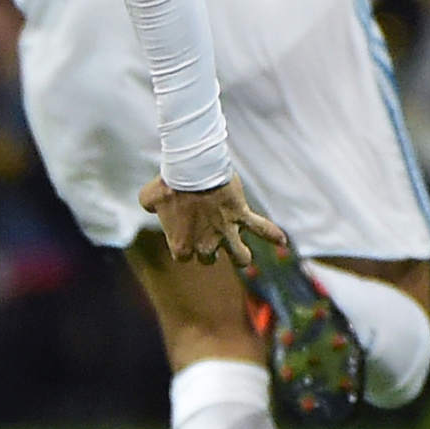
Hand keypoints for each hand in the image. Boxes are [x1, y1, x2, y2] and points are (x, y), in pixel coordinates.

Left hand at [139, 173, 286, 264]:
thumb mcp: (148, 197)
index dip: (184, 245)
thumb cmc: (168, 184)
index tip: (183, 233)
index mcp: (181, 245)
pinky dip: (273, 235)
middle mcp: (205, 245)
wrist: (192, 170)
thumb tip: (151, 206)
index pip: (184, 256)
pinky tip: (282, 241)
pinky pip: (262, 228)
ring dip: (240, 256)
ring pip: (240, 257)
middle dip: (208, 250)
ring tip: (242, 254)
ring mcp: (226, 232)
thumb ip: (149, 206)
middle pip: (209, 258)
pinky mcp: (242, 216)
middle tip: (206, 234)